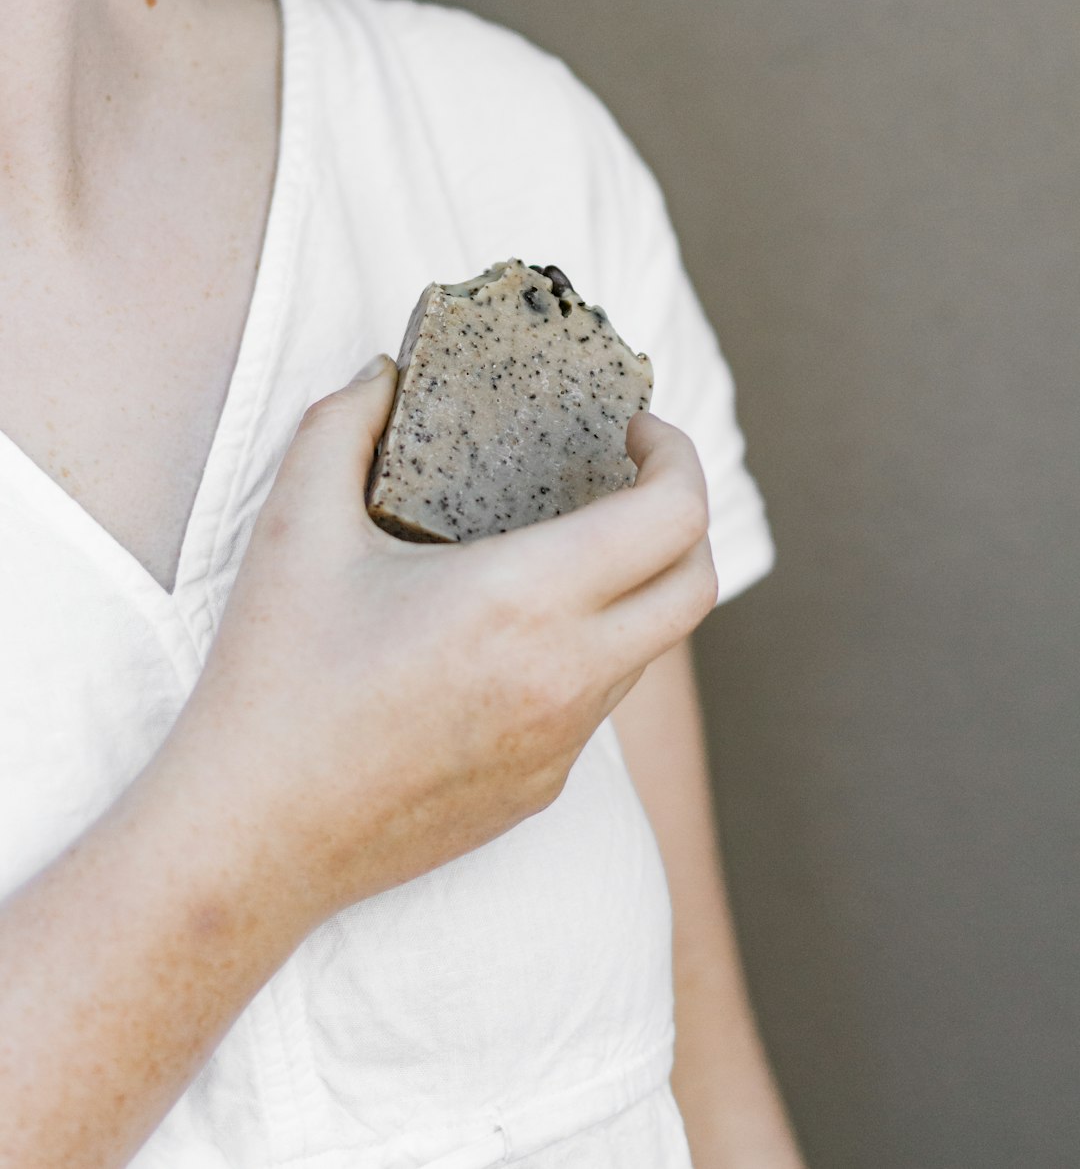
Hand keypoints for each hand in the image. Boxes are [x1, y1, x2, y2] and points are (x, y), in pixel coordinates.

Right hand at [169, 353, 719, 934]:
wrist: (251, 840)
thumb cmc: (273, 679)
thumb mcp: (296, 526)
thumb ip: (342, 422)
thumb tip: (385, 373)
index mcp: (523, 602)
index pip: (676, 517)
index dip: (678, 457)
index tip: (635, 431)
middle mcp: (565, 678)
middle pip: (696, 586)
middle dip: (683, 518)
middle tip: (626, 480)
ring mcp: (561, 744)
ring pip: (650, 648)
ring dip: (633, 587)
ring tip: (562, 550)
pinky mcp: (541, 790)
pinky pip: (596, 704)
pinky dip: (586, 652)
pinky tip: (512, 637)